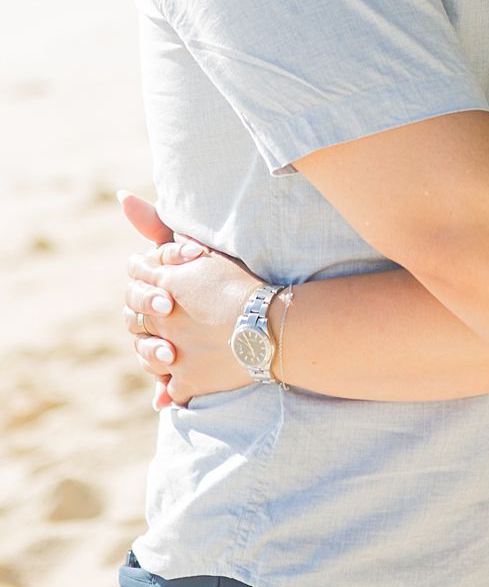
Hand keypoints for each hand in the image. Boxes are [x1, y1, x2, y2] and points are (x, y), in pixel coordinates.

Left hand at [118, 192, 258, 407]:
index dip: (144, 274)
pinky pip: (170, 388)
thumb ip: (163, 228)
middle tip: (162, 312)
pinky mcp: (185, 381)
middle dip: (145, 312)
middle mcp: (160, 320)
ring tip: (170, 348)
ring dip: (154, 350)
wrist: (269, 326)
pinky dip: (170, 390)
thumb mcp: (204, 250)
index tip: (151, 274)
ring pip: (147, 354)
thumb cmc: (243, 283)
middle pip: (135, 316)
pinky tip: (174, 388)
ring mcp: (172, 354)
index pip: (138, 276)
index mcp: (164, 286)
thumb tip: (121, 196)